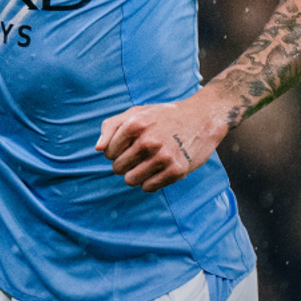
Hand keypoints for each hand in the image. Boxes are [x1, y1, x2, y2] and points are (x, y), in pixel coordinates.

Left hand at [96, 90, 240, 192]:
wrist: (202, 119)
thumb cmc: (163, 117)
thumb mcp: (135, 113)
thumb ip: (111, 127)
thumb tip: (98, 149)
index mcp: (135, 124)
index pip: (107, 152)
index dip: (115, 151)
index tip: (128, 146)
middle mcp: (148, 141)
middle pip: (117, 168)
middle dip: (124, 164)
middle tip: (139, 155)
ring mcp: (163, 157)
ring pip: (130, 180)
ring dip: (136, 175)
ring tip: (147, 163)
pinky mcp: (177, 170)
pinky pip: (148, 187)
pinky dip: (150, 182)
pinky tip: (159, 169)